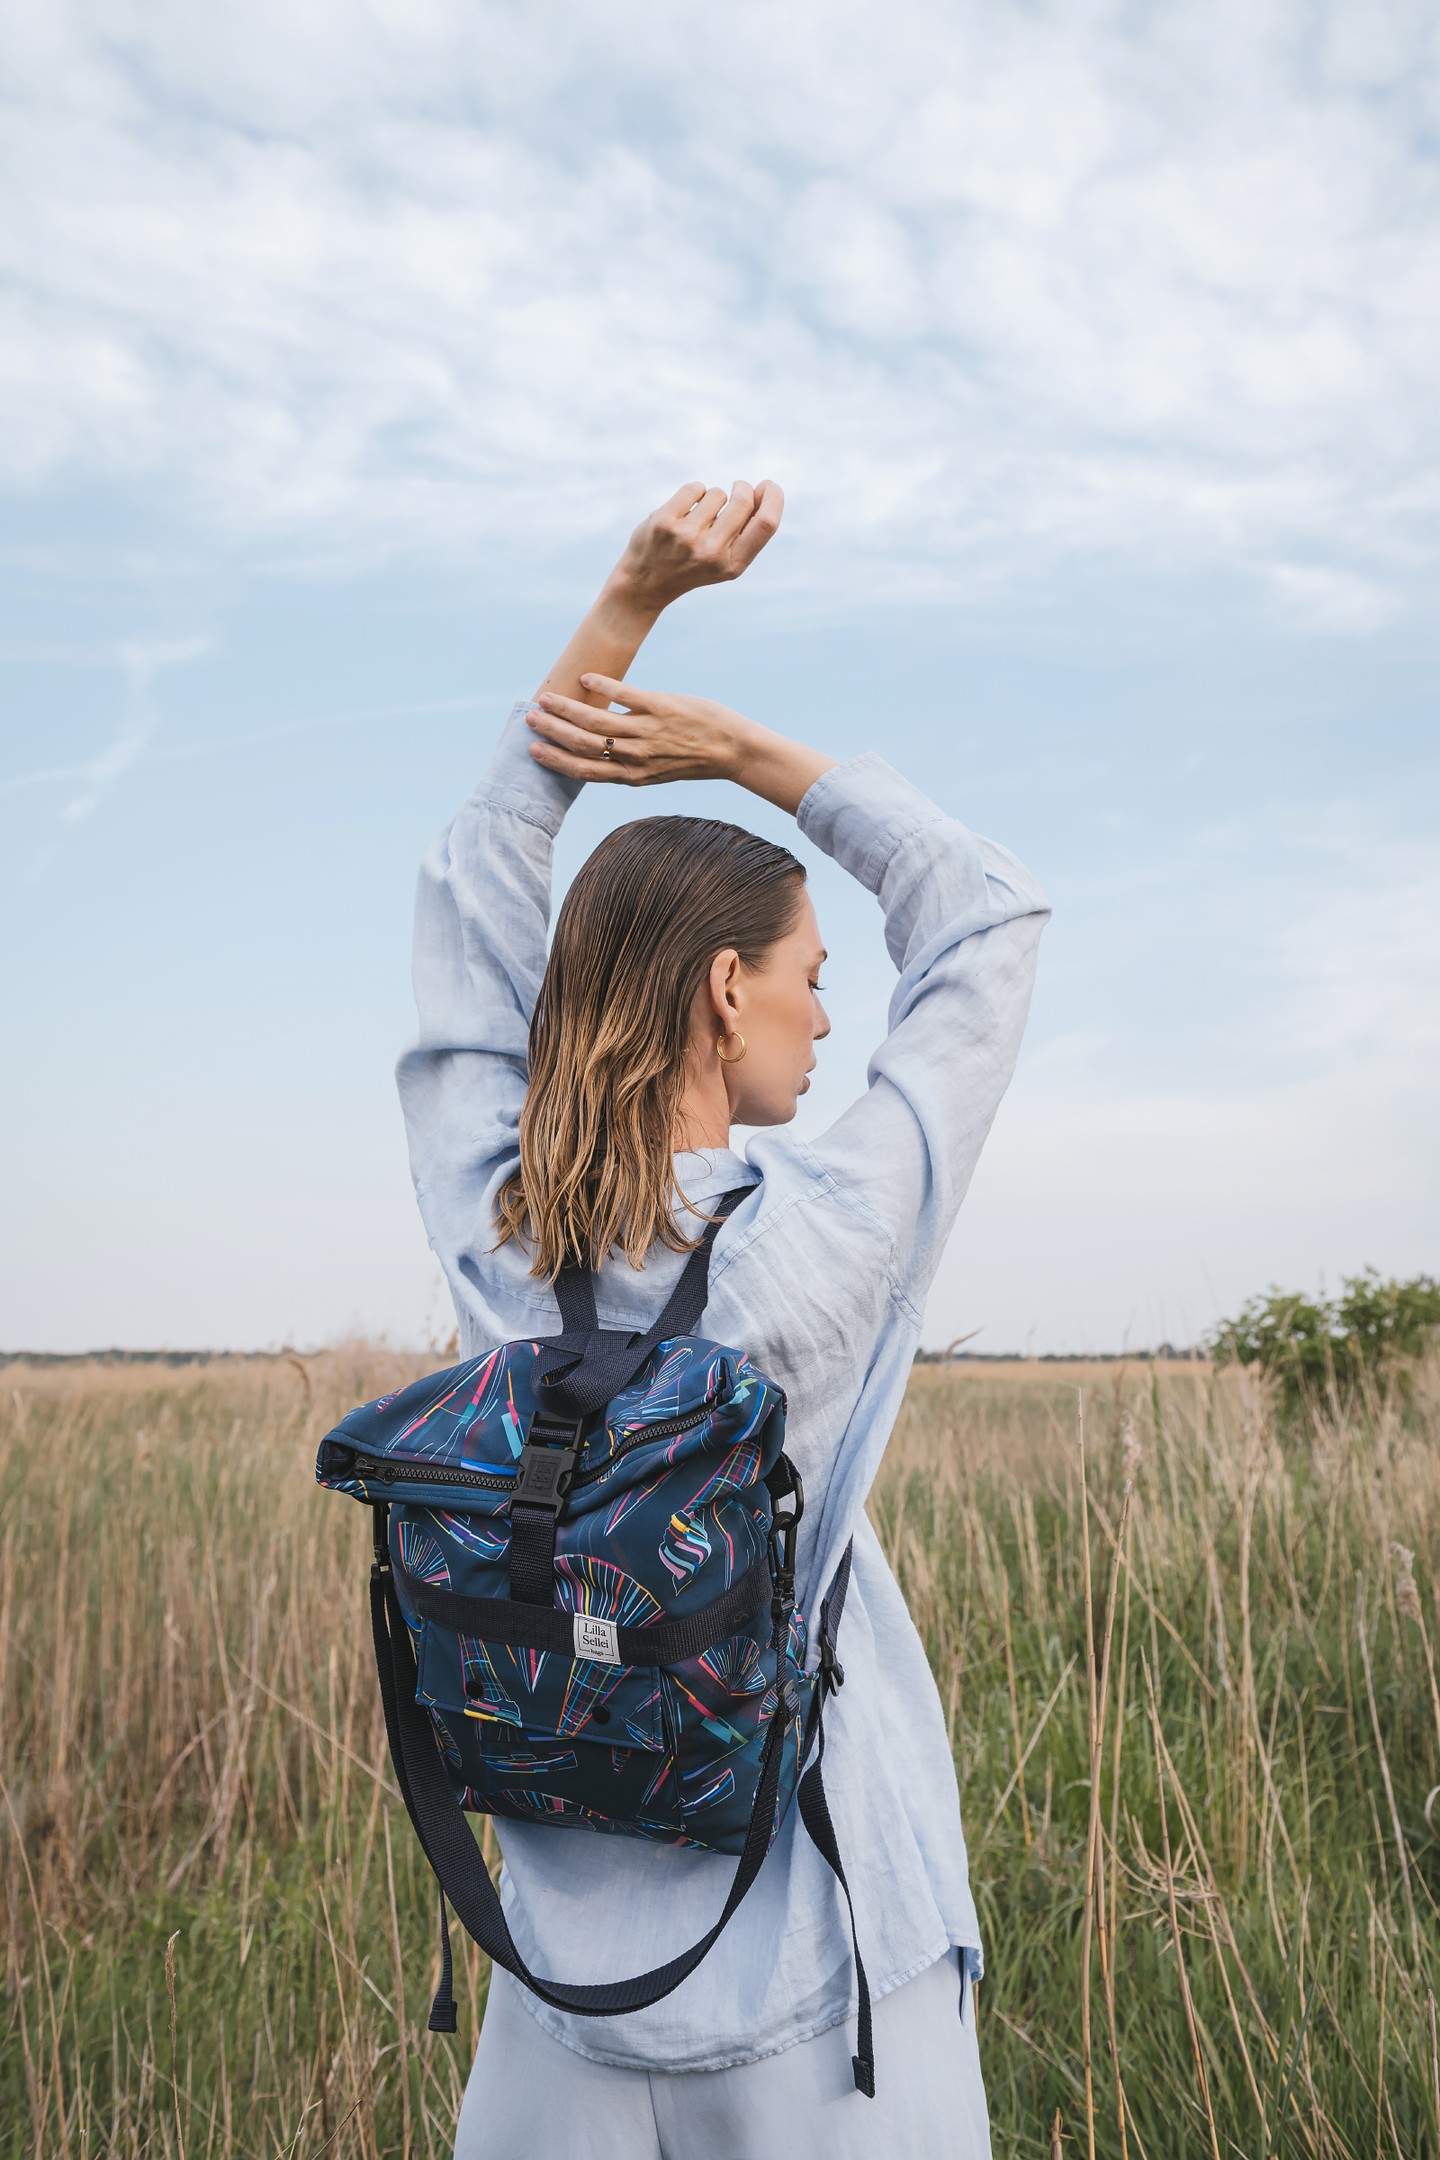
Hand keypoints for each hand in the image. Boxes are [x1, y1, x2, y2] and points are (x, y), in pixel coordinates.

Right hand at [527, 674, 834, 814]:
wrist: (734, 750)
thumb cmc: (694, 758)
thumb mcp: (657, 770)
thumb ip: (629, 763)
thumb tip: (602, 753)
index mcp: (632, 775)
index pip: (585, 771)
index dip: (557, 761)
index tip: (534, 750)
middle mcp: (636, 756)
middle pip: (584, 745)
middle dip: (553, 733)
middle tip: (530, 719)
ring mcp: (648, 732)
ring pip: (597, 721)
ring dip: (567, 709)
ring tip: (547, 698)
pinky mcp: (661, 707)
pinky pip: (625, 694)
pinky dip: (603, 685)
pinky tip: (586, 678)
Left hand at [609, 480, 783, 611]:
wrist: (646, 583)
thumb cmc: (693, 565)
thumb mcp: (724, 560)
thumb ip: (747, 531)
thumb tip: (766, 490)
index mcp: (732, 566)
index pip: (765, 525)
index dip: (774, 499)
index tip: (770, 486)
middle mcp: (711, 552)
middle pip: (743, 501)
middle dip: (743, 488)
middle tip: (738, 489)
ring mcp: (686, 536)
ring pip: (717, 493)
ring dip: (712, 498)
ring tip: (699, 517)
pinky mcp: (665, 521)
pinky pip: (695, 488)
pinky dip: (694, 493)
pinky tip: (684, 511)